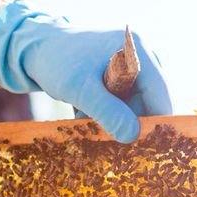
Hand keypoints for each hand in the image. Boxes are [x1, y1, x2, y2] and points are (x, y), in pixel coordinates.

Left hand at [0, 1, 172, 142]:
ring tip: (89, 120)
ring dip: (116, 120)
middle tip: (109, 138)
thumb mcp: (80, 89)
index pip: (162, 94)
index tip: (150, 149)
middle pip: (151, 102)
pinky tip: (88, 113)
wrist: (34, 48)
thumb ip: (108, 111)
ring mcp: (132, 67)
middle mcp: (141, 57)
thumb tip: (134, 136)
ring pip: (136, 105)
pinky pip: (124, 103)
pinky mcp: (121, 77)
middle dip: (132, 123)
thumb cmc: (56, 62)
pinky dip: (109, 114)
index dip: (159, 123)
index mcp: (138, 51)